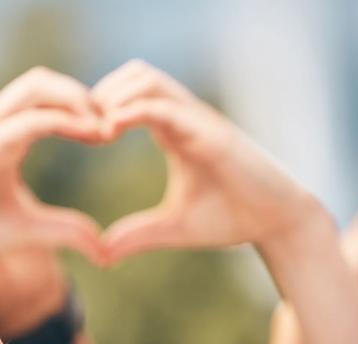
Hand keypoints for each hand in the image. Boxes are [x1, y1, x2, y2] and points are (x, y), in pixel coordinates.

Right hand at [0, 67, 104, 335]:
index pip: (44, 98)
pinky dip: (65, 121)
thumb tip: (106, 251)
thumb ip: (69, 231)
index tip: (110, 132)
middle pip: (41, 81)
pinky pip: (30, 119)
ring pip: (36, 88)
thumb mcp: (33, 230)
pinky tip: (92, 134)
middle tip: (113, 122)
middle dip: (81, 94)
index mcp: (0, 133)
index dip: (79, 107)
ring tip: (104, 127)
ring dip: (76, 100)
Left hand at [93, 60, 319, 261]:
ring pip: (147, 79)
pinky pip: (165, 108)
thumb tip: (100, 255)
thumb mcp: (174, 228)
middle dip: (102, 92)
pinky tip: (110, 132)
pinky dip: (133, 112)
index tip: (80, 137)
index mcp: (175, 131)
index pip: (131, 94)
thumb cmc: (232, 219)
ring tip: (97, 131)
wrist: (277, 223)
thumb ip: (137, 235)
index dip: (101, 107)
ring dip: (114, 96)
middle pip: (136, 74)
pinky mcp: (210, 133)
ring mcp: (199, 120)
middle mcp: (186, 117)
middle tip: (82, 128)